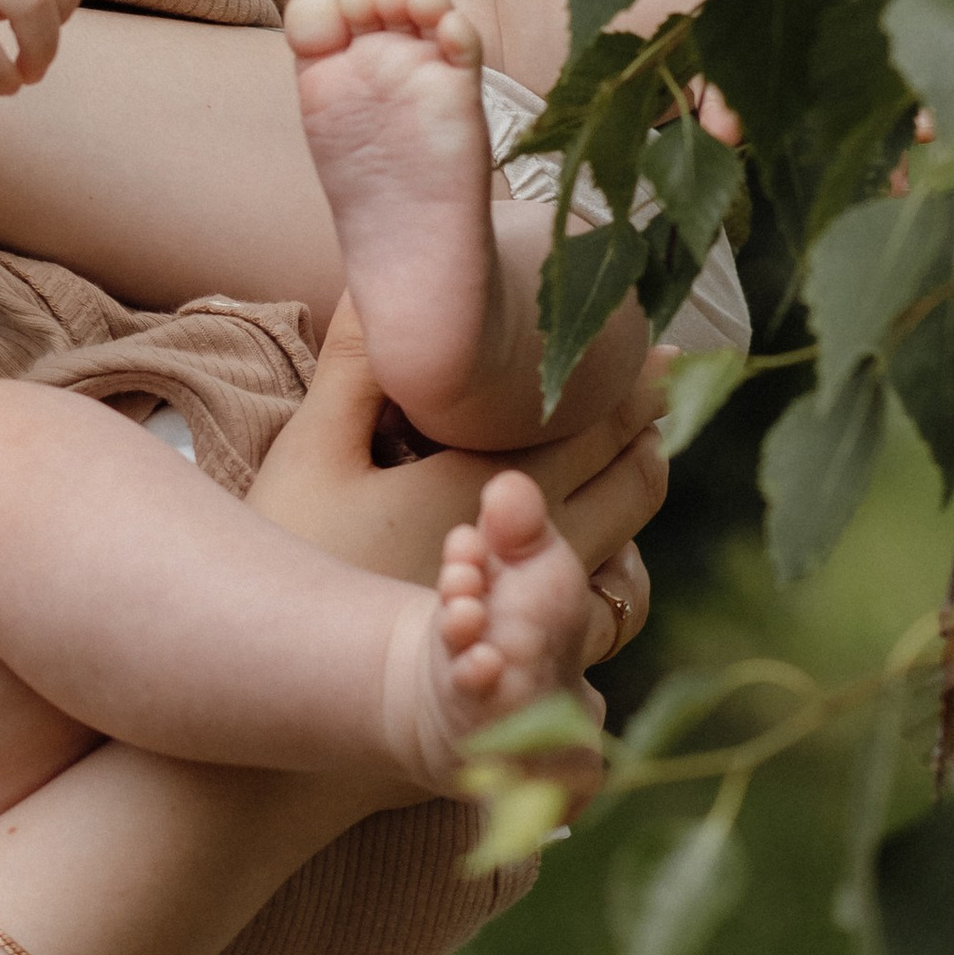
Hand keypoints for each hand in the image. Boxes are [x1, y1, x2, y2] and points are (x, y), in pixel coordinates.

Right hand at [248, 303, 664, 680]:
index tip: (667, 349)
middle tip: (664, 390)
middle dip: (649, 433)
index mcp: (495, 488)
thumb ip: (356, 362)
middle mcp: (535, 555)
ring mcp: (535, 614)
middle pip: (631, 486)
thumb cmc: (294, 556)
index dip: (639, 382)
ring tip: (634, 459)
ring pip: (626, 553)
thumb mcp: (314, 447)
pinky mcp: (523, 651)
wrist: (286, 673)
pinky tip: (592, 546)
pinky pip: (600, 610)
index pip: (597, 425)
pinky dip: (611, 565)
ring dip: (632, 499)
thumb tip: (380, 280)